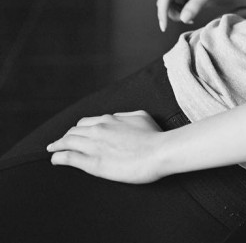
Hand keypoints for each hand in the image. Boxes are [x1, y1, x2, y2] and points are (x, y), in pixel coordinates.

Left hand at [46, 111, 165, 183]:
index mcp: (110, 119)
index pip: (85, 122)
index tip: (75, 134)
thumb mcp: (141, 116)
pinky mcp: (93, 163)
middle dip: (66, 137)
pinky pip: (68, 158)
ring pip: (67, 142)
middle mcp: (99, 129)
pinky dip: (58, 157)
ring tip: (53, 150)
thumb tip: (116, 117)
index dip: (78, 129)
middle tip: (61, 143)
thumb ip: (125, 116)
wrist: (159, 152)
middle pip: (73, 131)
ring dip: (58, 145)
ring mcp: (94, 146)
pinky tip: (55, 160)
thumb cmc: (155, 135)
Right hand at [156, 0, 240, 30]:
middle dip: (174, 13)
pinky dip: (180, 3)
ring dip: (177, 9)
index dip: (162, 13)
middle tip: (191, 20)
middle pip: (165, 0)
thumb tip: (183, 19)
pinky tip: (192, 5)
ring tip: (194, 13)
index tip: (164, 28)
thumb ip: (196, 5)